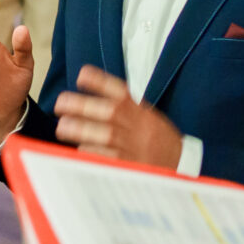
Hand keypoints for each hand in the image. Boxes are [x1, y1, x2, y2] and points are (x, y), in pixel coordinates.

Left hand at [53, 66, 184, 166]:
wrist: (181, 167)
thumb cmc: (158, 141)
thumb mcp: (147, 118)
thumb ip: (126, 108)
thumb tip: (94, 92)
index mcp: (143, 114)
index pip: (123, 93)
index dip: (102, 82)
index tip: (82, 75)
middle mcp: (140, 128)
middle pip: (112, 112)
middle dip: (84, 106)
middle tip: (61, 103)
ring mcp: (136, 148)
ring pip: (109, 136)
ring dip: (83, 130)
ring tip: (62, 126)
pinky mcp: (131, 168)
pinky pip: (110, 160)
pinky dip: (93, 153)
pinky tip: (79, 149)